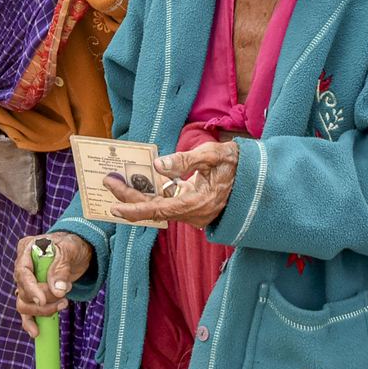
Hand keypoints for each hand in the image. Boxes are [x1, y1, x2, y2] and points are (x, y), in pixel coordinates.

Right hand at [12, 233, 93, 337]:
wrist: (79, 251)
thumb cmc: (73, 245)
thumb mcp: (70, 251)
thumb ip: (61, 268)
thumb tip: (57, 290)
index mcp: (27, 249)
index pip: (22, 273)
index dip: (31, 289)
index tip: (42, 301)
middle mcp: (23, 266)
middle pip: (23, 291)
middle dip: (44, 300)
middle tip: (64, 299)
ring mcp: (27, 281)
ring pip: (24, 303)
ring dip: (43, 310)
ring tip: (63, 305)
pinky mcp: (34, 294)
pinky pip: (27, 311)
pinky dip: (31, 322)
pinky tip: (36, 332)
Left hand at [106, 140, 238, 228]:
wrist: (258, 178)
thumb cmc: (237, 163)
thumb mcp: (214, 154)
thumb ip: (186, 160)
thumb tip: (158, 165)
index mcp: (198, 203)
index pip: (161, 210)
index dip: (137, 209)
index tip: (115, 207)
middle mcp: (193, 213)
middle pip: (155, 209)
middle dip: (130, 197)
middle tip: (109, 181)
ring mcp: (193, 212)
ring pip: (159, 206)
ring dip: (139, 195)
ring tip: (118, 180)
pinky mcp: (193, 205)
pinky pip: (168, 202)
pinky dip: (152, 193)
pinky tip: (140, 181)